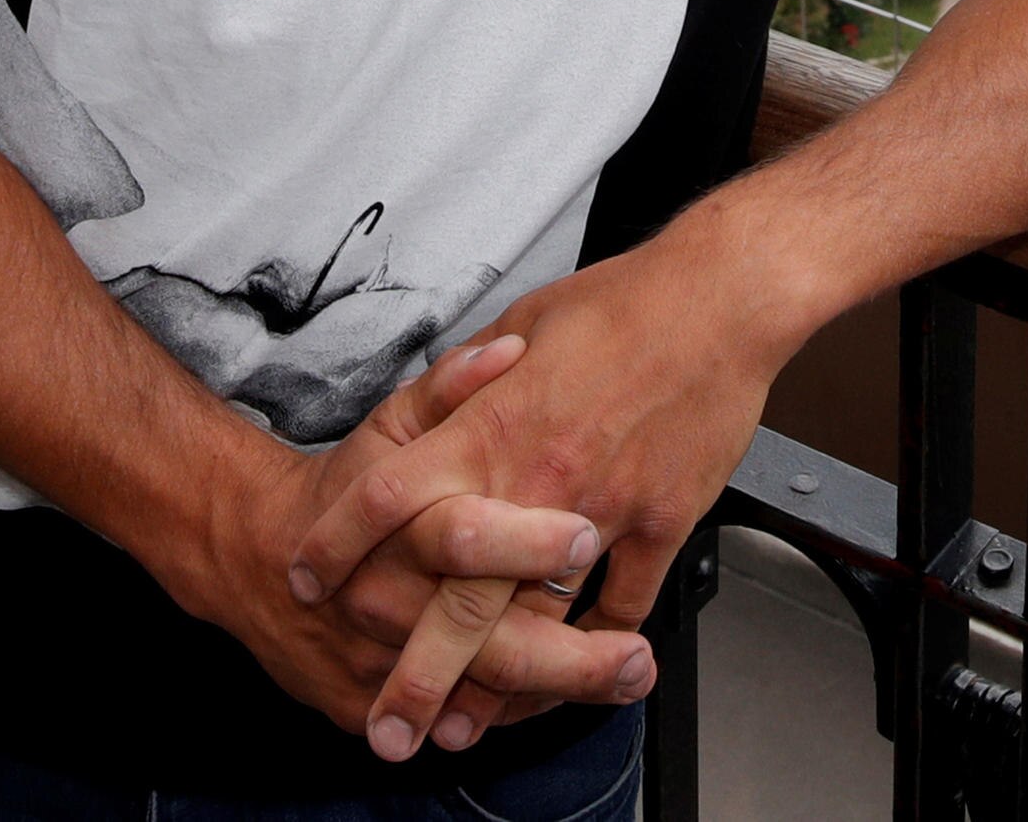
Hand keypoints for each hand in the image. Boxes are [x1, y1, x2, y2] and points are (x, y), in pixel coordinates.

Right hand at [140, 336, 656, 747]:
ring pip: (475, 691)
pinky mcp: (369, 699)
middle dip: (565, 654)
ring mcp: (378, 657)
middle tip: (634, 657)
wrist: (253, 555)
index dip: (524, 542)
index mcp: (398, 522)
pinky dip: (507, 713)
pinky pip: (448, 716)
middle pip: (481, 636)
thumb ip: (452, 387)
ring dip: (556, 692)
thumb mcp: (390, 424)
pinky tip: (566, 703)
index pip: (461, 536)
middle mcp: (388, 597)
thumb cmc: (342, 486)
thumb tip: (511, 351)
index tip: (587, 538)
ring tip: (627, 680)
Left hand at [279, 240, 798, 761]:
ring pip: (543, 620)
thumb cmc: (622, 304)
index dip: (339, 542)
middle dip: (418, 673)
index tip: (309, 579)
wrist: (718, 300)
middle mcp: (537, 479)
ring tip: (470, 723)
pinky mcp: (661, 521)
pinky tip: (579, 664)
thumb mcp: (520, 323)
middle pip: (460, 598)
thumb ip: (469, 380)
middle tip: (387, 727)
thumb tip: (433, 409)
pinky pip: (625, 602)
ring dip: (503, 683)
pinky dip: (601, 641)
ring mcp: (602, 509)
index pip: (388, 497)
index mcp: (490, 425)